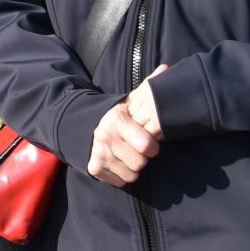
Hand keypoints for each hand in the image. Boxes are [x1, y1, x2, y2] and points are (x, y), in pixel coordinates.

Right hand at [88, 66, 167, 185]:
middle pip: (140, 163)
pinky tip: (117, 163)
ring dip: (132, 168)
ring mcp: (98, 153)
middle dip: (141, 158)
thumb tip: (166, 68)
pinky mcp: (94, 168)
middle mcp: (105, 136)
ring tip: (126, 155)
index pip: (147, 145)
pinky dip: (121, 176)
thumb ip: (148, 88)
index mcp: (117, 119)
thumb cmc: (115, 116)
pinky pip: (120, 182)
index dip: (152, 146)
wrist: (82, 125)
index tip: (149, 142)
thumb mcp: (129, 101)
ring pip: (132, 175)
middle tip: (135, 149)